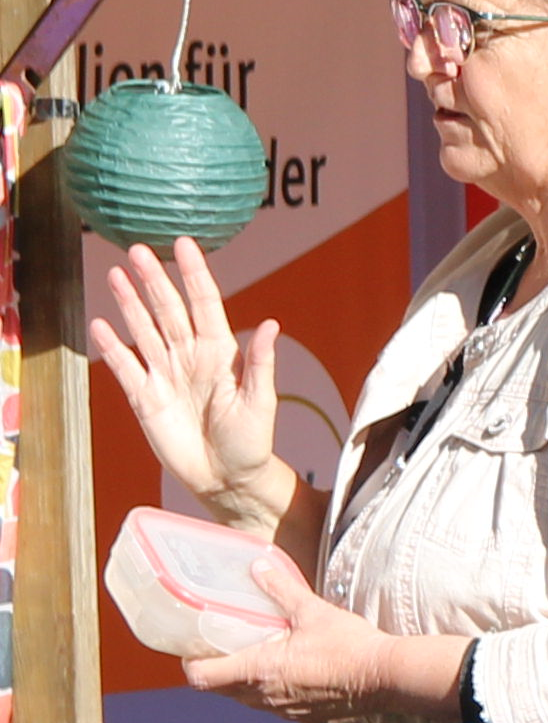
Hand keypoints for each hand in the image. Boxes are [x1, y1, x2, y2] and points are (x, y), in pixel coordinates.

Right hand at [86, 238, 292, 529]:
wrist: (227, 478)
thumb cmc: (252, 441)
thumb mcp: (260, 402)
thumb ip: (261, 364)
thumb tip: (272, 325)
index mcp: (220, 353)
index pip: (205, 304)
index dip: (193, 274)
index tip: (183, 244)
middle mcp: (190, 357)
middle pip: (167, 310)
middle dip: (153, 280)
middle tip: (137, 249)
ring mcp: (165, 375)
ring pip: (144, 331)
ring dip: (130, 304)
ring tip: (116, 274)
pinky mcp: (144, 398)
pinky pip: (125, 367)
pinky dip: (113, 347)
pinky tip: (100, 325)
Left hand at [188, 558, 460, 722]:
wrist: (388, 678)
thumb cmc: (351, 646)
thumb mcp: (313, 611)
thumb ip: (281, 590)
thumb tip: (257, 567)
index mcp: (259, 671)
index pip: (201, 678)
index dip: (191, 663)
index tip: (195, 647)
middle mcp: (264, 696)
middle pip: (219, 690)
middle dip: (217, 669)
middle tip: (225, 645)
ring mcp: (283, 710)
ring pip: (245, 699)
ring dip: (242, 682)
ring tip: (256, 657)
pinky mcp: (302, 717)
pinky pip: (271, 706)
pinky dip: (268, 691)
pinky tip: (288, 672)